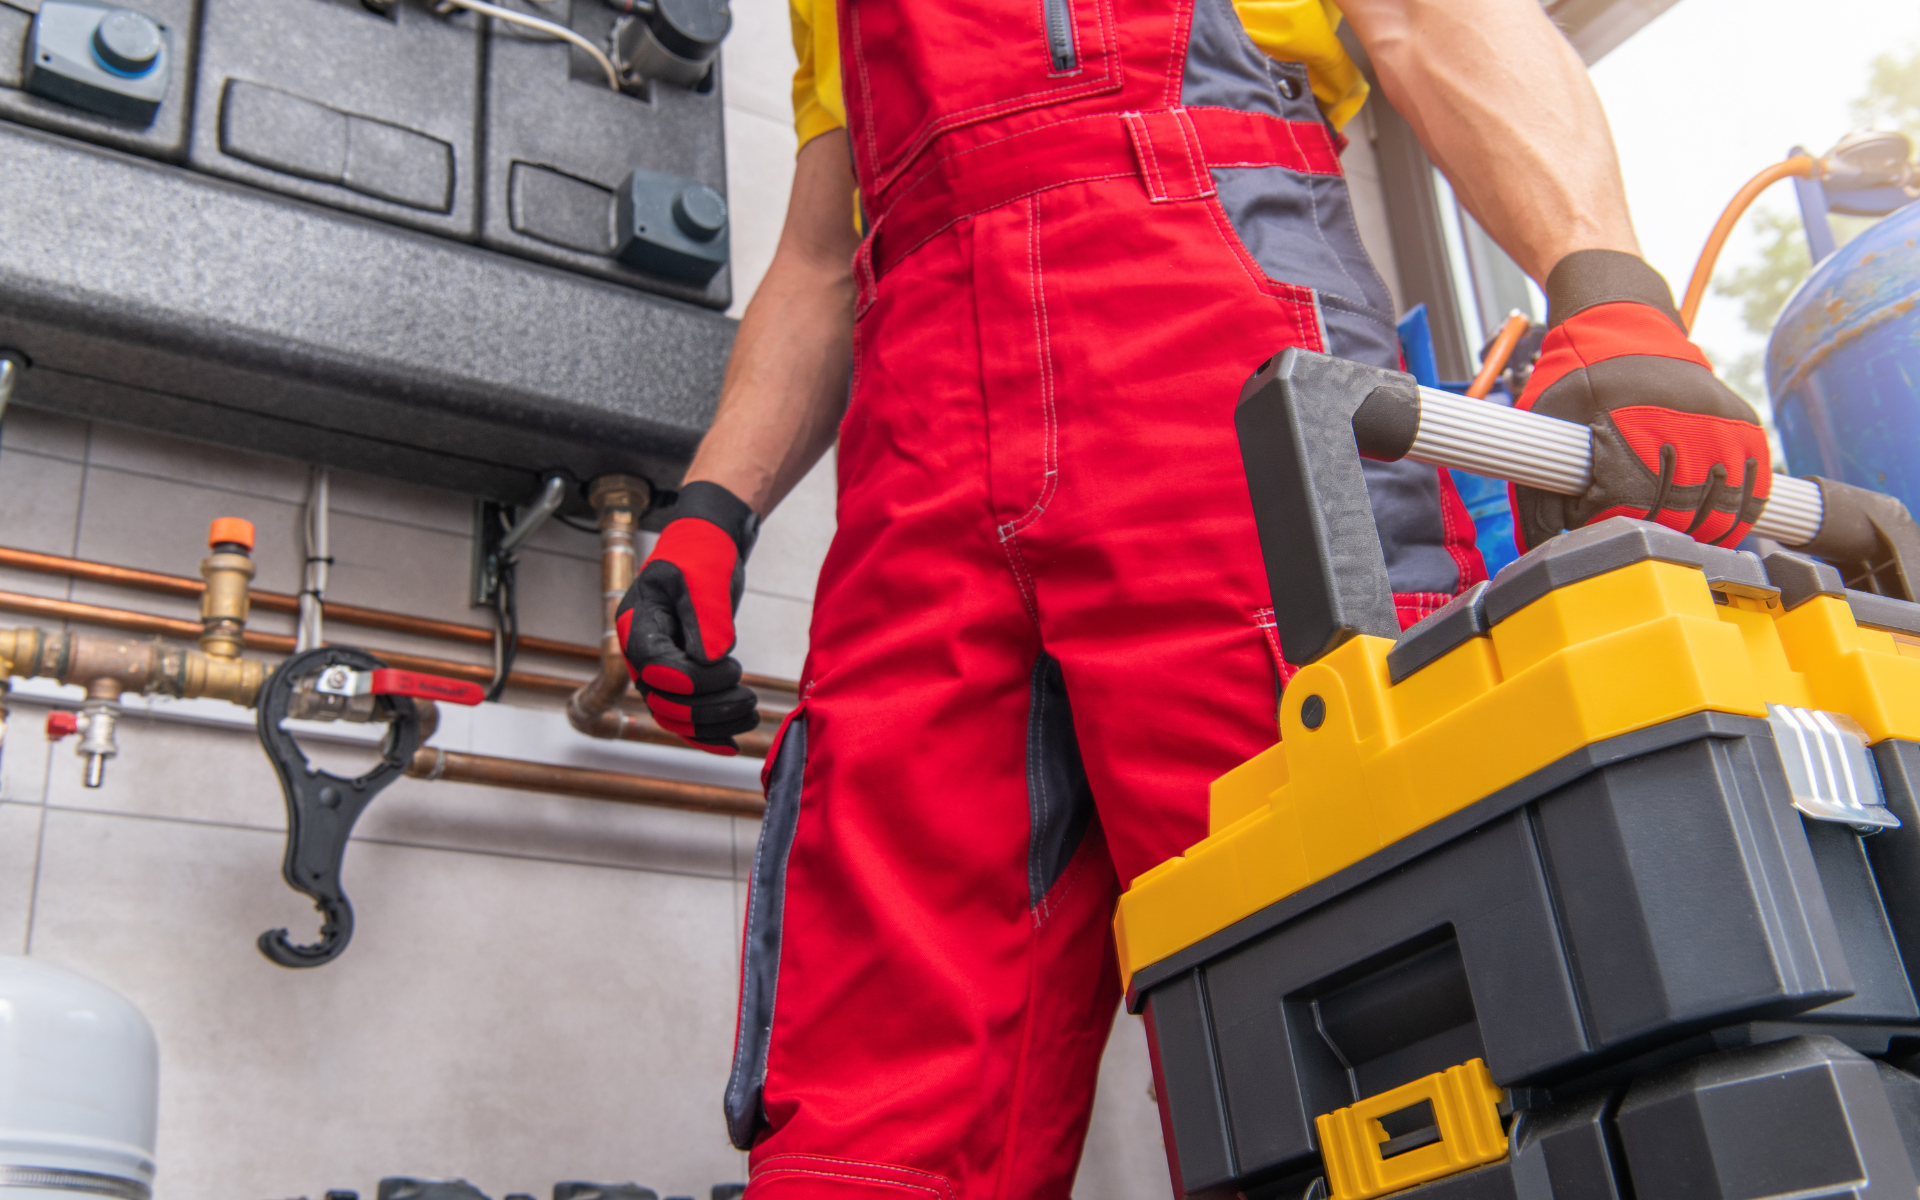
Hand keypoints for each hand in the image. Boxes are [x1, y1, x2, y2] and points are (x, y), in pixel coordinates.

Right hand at [615, 481, 762, 754]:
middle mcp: (642, 653)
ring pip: (674, 716)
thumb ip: (706, 617)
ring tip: (751, 715)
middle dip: (707, 709)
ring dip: (712, 724)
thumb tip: (711, 659)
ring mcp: (658, 668)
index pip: (654, 670)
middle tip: (748, 699)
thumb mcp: (705, 577)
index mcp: (637, 625)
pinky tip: (732, 743)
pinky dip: (706, 733)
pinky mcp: (679, 677)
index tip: (730, 669)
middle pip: (663, 702)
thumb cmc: (702, 555)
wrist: (707, 548)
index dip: (690, 681)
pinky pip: (684, 716)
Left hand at [1512, 250, 1771, 550]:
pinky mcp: (1744, 425)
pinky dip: (1736, 516)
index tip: (1591, 521)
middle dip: (1649, 533)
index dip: (1607, 525)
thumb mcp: (1543, 424)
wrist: (1625, 326)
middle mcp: (1680, 419)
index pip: (1626, 506)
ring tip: (1669, 536)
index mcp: (1627, 419)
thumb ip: (1536, 491)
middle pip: (1676, 514)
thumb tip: (1541, 550)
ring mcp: (1719, 422)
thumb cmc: (1576, 380)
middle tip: (1629, 533)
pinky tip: (1713, 525)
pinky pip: (1753, 490)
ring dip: (1697, 535)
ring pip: (1720, 510)